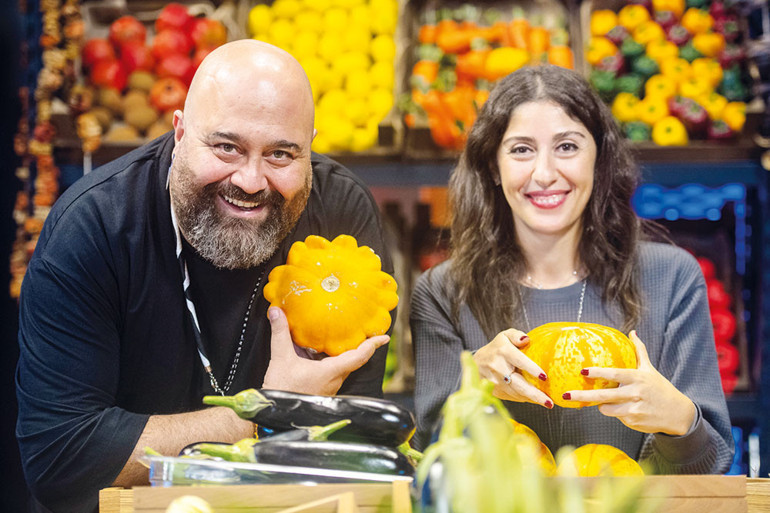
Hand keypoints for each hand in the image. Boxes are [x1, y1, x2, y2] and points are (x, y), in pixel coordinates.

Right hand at [262, 307, 388, 394]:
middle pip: (354, 358)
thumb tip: (276, 311)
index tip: (384, 336)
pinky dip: (329, 358)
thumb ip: (280, 333)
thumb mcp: (281, 359)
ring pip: (342, 364)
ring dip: (343, 350)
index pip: (359, 356)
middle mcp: (335, 379)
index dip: (372, 344)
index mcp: (331, 371)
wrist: (274, 416)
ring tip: (343, 334)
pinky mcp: (322, 388)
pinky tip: (319, 349)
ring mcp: (329, 385)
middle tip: (364, 328)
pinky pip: (331, 369)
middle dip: (360, 344)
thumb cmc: (282, 391)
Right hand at [473, 328, 552, 408]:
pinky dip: (523, 398)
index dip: (532, 369)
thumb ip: (516, 335)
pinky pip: (512, 397)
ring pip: (516, 393)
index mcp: (503, 351)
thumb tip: (526, 339)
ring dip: (532, 399)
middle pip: (518, 384)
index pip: (519, 361)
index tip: (544, 376)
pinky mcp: (495, 391)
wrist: (476, 363)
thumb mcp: (505, 336)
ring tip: (545, 401)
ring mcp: (495, 381)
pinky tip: (532, 398)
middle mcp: (498, 367)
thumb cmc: (496, 348)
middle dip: (535, 394)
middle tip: (549, 402)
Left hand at [564, 331, 696, 434]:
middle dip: (583, 396)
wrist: (678, 414)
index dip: (597, 373)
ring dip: (602, 405)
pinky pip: (615, 416)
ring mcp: (633, 410)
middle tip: (566, 395)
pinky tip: (628, 410)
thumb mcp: (650, 370)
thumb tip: (632, 332)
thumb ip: (639, 351)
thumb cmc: (660, 388)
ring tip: (609, 400)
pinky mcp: (632, 422)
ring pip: (606, 408)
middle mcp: (634, 394)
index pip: (614, 374)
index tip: (582, 371)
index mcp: (637, 379)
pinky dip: (616, 413)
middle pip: (603, 396)